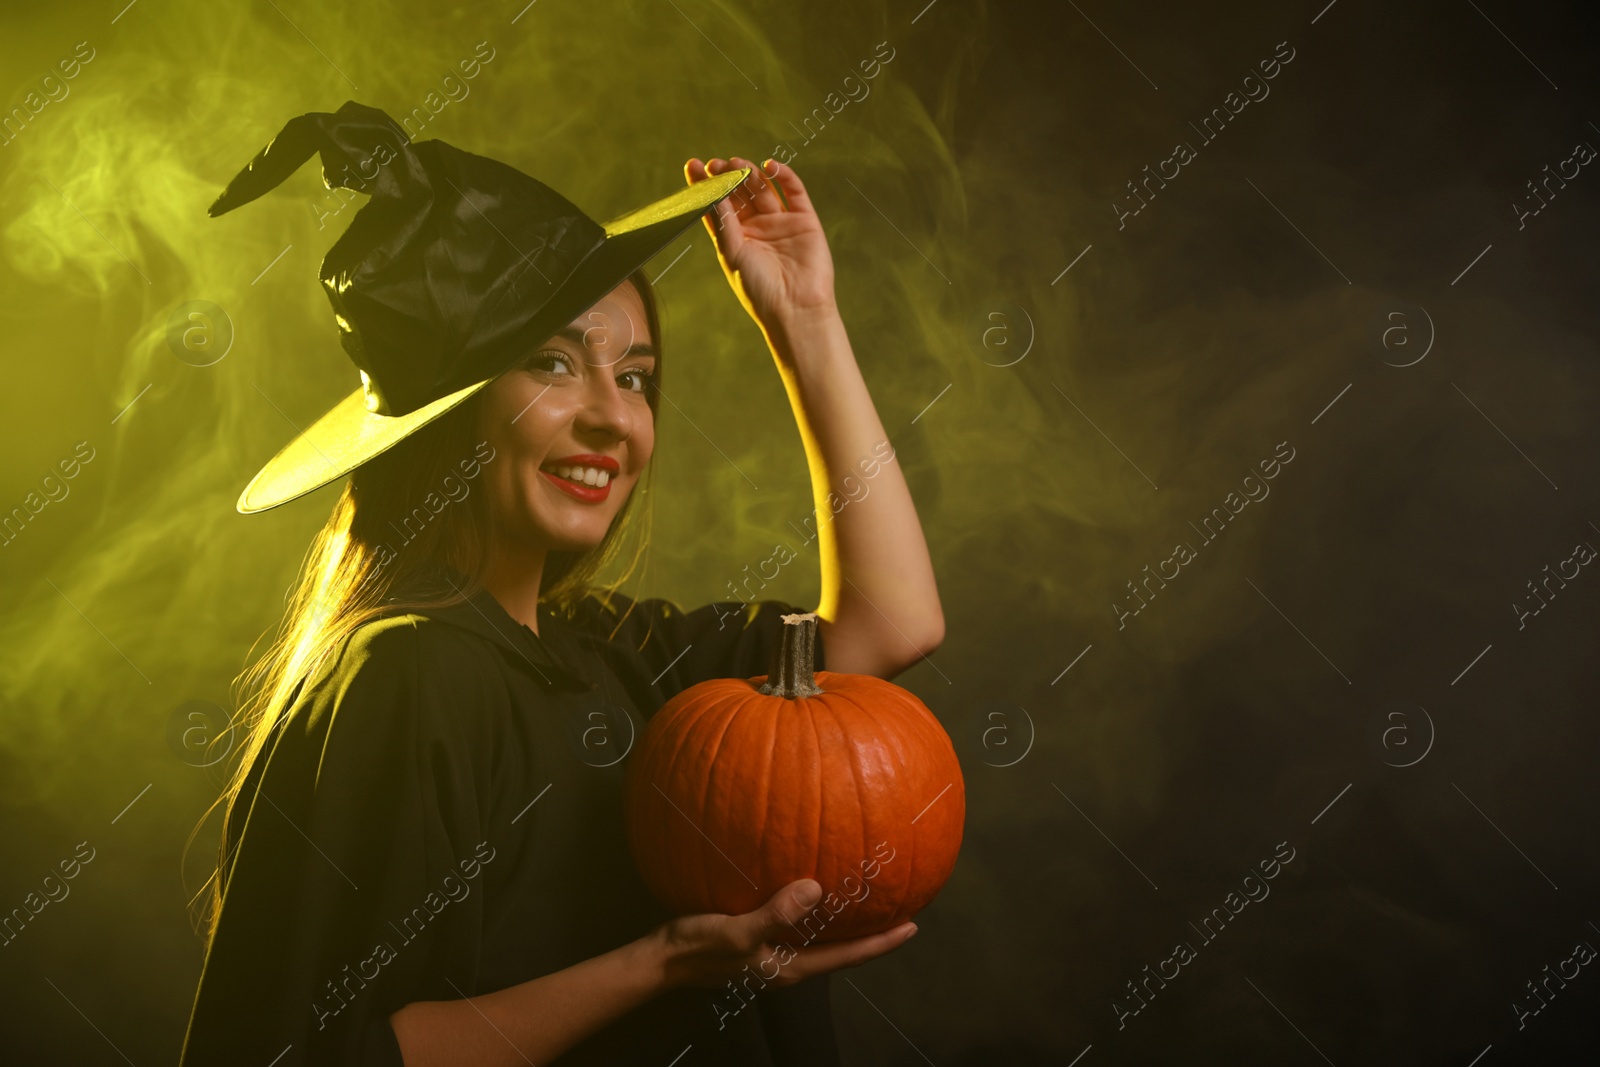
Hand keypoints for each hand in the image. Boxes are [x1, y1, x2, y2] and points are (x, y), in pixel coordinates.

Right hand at [648, 878, 916, 991]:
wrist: (662, 959)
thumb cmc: (697, 948)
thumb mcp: (736, 932)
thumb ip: (775, 914)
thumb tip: (815, 889)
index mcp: (790, 966)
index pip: (847, 956)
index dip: (882, 943)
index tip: (913, 926)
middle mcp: (788, 961)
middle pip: (841, 949)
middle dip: (871, 932)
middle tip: (900, 907)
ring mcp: (774, 951)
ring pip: (822, 937)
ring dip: (845, 920)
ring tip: (867, 896)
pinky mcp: (759, 937)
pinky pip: (798, 923)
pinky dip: (815, 909)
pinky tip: (815, 886)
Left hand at [684, 156, 836, 329]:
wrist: (796, 309)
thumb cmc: (759, 289)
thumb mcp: (732, 254)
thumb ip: (723, 221)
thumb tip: (712, 190)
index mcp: (736, 238)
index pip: (717, 205)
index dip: (706, 184)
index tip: (694, 165)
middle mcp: (757, 227)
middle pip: (740, 193)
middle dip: (728, 176)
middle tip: (717, 164)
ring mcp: (781, 222)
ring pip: (764, 189)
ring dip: (751, 173)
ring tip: (738, 164)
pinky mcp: (804, 220)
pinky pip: (794, 191)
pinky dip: (785, 175)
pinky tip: (771, 165)